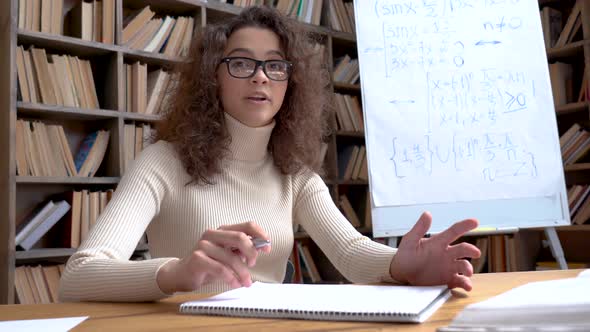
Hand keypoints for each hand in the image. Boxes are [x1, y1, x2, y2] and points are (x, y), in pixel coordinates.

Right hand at [156, 221, 270, 293]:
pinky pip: (221, 269)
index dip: (260, 235)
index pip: (247, 225)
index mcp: (223, 230)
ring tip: (246, 282)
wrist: (182, 274)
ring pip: (231, 257)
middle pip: (240, 237)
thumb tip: (262, 247)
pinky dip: (231, 278)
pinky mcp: (197, 258)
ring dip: (243, 273)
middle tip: (253, 264)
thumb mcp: (228, 255)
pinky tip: (234, 283)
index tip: (267, 248)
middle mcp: (213, 234)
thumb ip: (242, 250)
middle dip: (252, 252)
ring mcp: (203, 245)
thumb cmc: (208, 264)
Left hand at [389, 212, 480, 290]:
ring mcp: (449, 267)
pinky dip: (466, 284)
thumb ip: (419, 228)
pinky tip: (467, 286)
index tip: (475, 221)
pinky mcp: (448, 280)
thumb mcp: (410, 241)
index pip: (454, 231)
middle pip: (463, 249)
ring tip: (468, 273)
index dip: (464, 225)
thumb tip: (427, 213)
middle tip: (476, 253)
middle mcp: (447, 254)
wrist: (401, 273)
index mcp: (439, 242)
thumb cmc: (406, 255)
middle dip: (471, 250)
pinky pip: (460, 281)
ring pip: (464, 265)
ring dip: (469, 268)